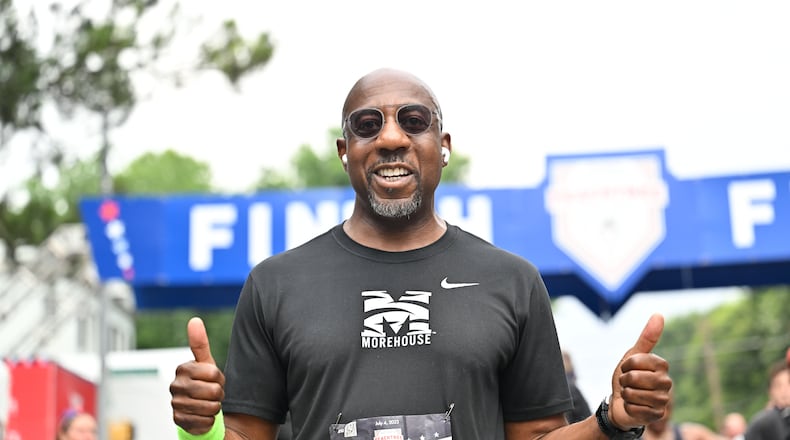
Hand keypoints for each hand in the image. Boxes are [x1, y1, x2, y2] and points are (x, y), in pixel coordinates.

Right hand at [170, 317, 225, 433]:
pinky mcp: (178, 420)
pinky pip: (205, 421)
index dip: (219, 379)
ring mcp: (176, 403)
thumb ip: (200, 343)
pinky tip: (202, 415)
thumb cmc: (203, 382)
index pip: (214, 374)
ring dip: (214, 407)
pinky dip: (208, 420)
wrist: (197, 409)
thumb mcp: (205, 363)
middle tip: (212, 394)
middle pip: (213, 391)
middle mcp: (176, 386)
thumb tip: (194, 320)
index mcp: (183, 369)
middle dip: (219, 394)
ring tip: (207, 404)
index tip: (214, 380)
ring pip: (211, 407)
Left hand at [608, 313, 671, 429]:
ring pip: (633, 394)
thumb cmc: (627, 377)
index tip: (628, 368)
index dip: (626, 365)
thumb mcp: (632, 356)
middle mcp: (667, 382)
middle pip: (634, 377)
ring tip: (630, 394)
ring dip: (626, 394)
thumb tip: (659, 315)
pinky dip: (628, 407)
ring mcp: (663, 400)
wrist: (620, 403)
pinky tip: (633, 407)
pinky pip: (634, 408)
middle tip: (627, 383)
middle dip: (624, 380)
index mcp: (662, 365)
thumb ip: (647, 338)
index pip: (636, 360)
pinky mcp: (656, 415)